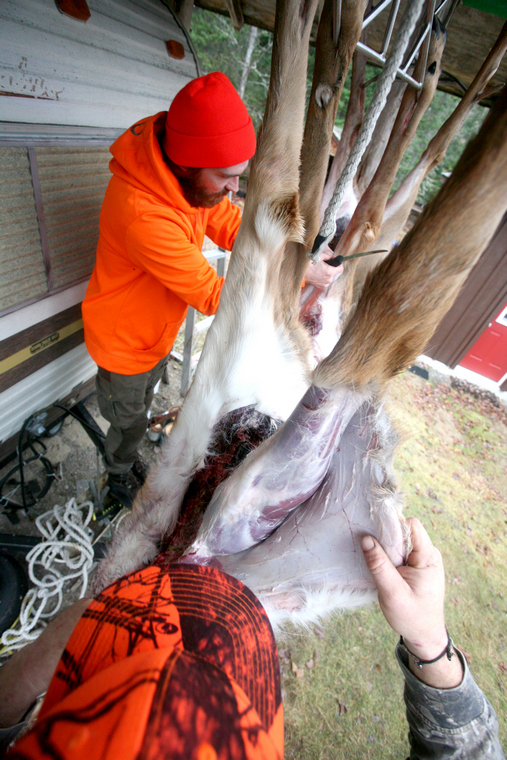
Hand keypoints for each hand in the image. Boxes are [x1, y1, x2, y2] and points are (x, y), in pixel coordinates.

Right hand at [304, 246, 342, 289]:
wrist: (299, 273)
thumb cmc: (308, 264)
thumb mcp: (319, 256)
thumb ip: (328, 256)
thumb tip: (332, 257)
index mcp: (329, 272)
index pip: (341, 268)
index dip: (339, 264)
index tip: (335, 261)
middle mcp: (328, 279)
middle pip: (335, 272)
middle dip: (332, 268)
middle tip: (325, 264)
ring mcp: (325, 284)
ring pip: (330, 277)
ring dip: (328, 273)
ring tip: (320, 269)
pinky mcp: (321, 286)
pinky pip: (326, 280)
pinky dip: (324, 277)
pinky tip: (318, 274)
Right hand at [361, 518, 462, 687]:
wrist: (424, 636)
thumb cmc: (411, 617)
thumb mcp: (392, 593)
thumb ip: (379, 565)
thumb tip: (366, 539)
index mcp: (428, 557)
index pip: (411, 526)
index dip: (392, 526)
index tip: (373, 535)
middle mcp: (428, 553)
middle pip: (405, 530)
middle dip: (386, 536)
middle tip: (370, 548)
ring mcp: (422, 558)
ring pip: (401, 540)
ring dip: (386, 546)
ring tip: (374, 558)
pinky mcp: (415, 564)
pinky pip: (400, 550)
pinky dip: (388, 554)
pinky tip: (379, 563)